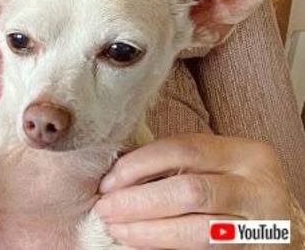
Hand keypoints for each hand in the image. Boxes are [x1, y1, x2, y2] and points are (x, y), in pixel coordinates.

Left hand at [93, 133, 290, 248]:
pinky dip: (166, 245)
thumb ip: (179, 163)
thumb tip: (116, 172)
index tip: (108, 180)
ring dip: (148, 231)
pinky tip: (142, 242)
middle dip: (138, 201)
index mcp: (246, 153)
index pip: (184, 148)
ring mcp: (261, 225)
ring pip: (197, 229)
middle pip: (188, 190)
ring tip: (117, 229)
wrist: (282, 227)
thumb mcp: (217, 167)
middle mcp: (259, 187)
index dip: (139, 164)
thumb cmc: (235, 190)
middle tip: (106, 208)